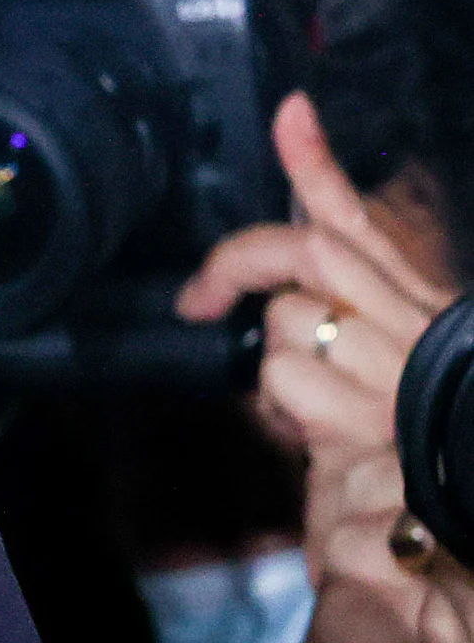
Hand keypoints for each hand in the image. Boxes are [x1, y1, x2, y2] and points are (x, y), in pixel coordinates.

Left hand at [178, 92, 455, 466]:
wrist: (440, 530)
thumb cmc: (388, 448)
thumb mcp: (346, 373)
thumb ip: (313, 314)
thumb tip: (269, 271)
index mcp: (414, 307)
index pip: (356, 221)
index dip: (316, 163)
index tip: (288, 112)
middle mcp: (416, 326)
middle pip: (312, 253)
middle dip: (243, 264)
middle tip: (202, 295)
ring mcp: (400, 367)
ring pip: (292, 319)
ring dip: (275, 364)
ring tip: (306, 405)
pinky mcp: (375, 412)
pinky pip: (288, 378)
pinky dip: (280, 407)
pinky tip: (311, 435)